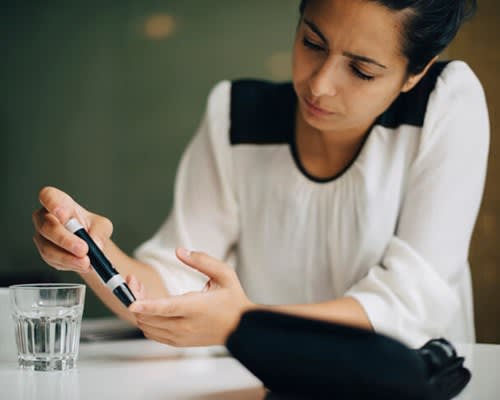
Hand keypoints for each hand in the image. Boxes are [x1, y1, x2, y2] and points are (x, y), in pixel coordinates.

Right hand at [32, 186, 112, 273]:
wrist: (90, 245)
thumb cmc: (92, 228)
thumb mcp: (102, 225)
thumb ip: (99, 232)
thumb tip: (94, 243)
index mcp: (59, 202)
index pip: (48, 196)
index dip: (53, 204)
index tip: (64, 216)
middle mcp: (46, 218)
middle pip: (48, 227)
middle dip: (66, 240)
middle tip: (84, 249)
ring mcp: (42, 236)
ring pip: (48, 248)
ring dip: (68, 257)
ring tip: (86, 262)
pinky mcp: (45, 253)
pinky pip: (53, 261)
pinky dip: (69, 264)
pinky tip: (81, 264)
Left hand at [129, 248, 253, 346]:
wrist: (241, 328)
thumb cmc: (233, 300)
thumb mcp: (224, 274)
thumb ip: (201, 260)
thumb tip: (180, 251)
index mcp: (197, 308)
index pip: (168, 308)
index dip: (148, 306)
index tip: (132, 304)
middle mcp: (187, 326)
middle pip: (150, 317)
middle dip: (135, 299)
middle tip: (133, 281)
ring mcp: (181, 337)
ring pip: (148, 327)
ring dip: (138, 310)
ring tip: (138, 292)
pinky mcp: (178, 342)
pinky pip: (153, 334)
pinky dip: (145, 321)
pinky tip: (148, 307)